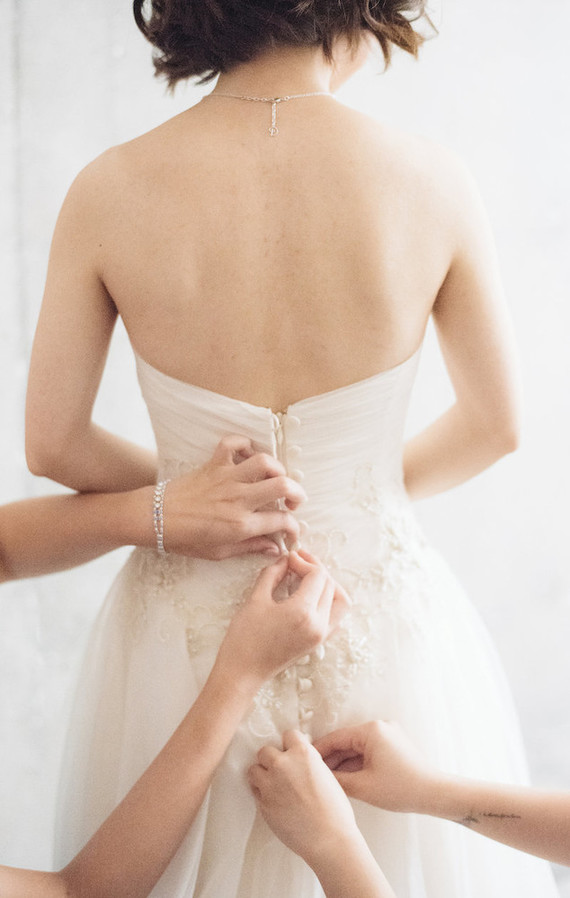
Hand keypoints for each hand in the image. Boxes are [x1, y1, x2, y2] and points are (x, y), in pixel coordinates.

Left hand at [162, 435, 305, 558]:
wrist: (154, 519)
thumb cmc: (184, 538)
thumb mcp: (218, 552)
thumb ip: (249, 548)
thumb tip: (274, 548)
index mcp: (241, 524)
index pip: (281, 522)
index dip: (293, 528)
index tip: (291, 530)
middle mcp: (238, 498)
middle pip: (282, 486)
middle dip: (297, 493)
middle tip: (293, 501)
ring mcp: (226, 478)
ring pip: (264, 462)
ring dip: (277, 469)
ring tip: (275, 478)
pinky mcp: (214, 464)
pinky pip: (233, 443)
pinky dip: (244, 444)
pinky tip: (247, 456)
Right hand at [217, 550, 349, 683]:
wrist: (243, 671)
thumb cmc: (245, 637)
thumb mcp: (256, 598)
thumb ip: (273, 574)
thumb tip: (285, 560)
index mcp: (303, 612)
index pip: (317, 575)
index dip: (303, 561)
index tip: (288, 558)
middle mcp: (318, 624)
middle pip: (329, 585)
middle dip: (314, 569)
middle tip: (296, 562)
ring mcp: (321, 635)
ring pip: (340, 601)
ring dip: (328, 584)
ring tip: (307, 577)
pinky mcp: (318, 641)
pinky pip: (335, 616)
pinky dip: (329, 601)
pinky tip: (310, 595)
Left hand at [248, 730, 360, 867]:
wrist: (328, 839)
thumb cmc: (334, 810)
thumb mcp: (326, 774)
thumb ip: (308, 762)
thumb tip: (297, 759)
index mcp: (303, 754)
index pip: (288, 734)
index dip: (290, 744)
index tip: (290, 751)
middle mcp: (283, 765)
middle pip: (265, 751)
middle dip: (271, 759)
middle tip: (280, 770)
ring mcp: (270, 784)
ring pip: (254, 769)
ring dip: (262, 774)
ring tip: (272, 784)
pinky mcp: (263, 803)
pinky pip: (255, 790)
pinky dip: (261, 792)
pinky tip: (273, 798)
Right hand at [314, 720, 438, 813]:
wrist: (434, 794)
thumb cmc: (401, 789)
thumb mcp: (362, 786)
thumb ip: (337, 780)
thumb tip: (317, 775)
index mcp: (371, 730)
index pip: (336, 738)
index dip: (318, 752)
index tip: (302, 762)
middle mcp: (379, 727)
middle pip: (346, 742)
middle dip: (330, 759)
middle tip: (311, 774)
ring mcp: (387, 735)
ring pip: (356, 748)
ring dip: (342, 762)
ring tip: (325, 779)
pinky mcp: (393, 745)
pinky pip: (367, 751)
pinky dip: (356, 763)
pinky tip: (344, 778)